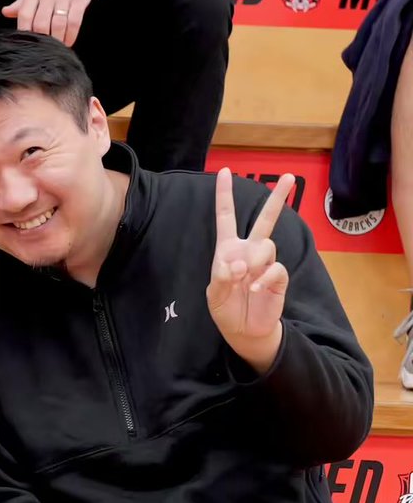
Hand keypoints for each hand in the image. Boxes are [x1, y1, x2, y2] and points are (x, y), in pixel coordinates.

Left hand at [2, 0, 98, 45]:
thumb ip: (22, 1)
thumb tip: (5, 12)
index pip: (24, 15)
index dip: (24, 32)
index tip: (28, 42)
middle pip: (40, 24)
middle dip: (42, 40)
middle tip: (44, 47)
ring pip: (57, 25)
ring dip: (57, 40)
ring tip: (56, 47)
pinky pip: (74, 22)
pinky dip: (70, 35)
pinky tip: (68, 41)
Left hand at [207, 168, 293, 371]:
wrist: (242, 331)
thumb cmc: (226, 309)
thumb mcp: (214, 295)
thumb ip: (221, 277)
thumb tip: (238, 264)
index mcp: (228, 250)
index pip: (226, 218)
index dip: (224, 196)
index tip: (224, 172)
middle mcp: (249, 251)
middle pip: (265, 220)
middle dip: (277, 198)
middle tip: (289, 176)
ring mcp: (266, 263)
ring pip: (267, 244)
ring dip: (254, 259)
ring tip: (245, 277)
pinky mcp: (278, 277)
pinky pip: (275, 268)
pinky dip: (264, 278)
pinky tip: (255, 289)